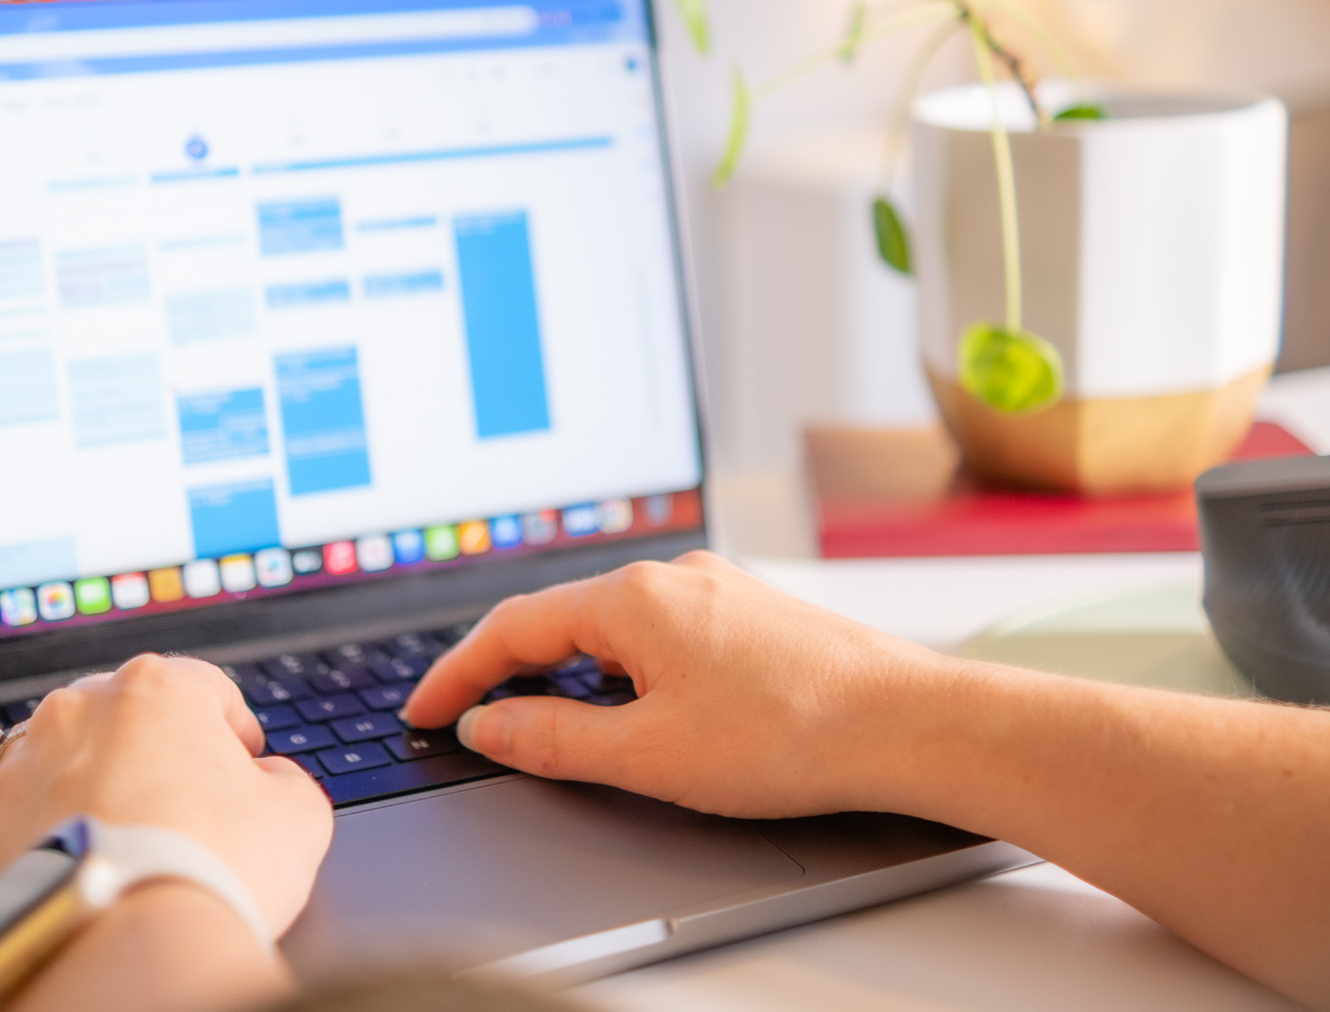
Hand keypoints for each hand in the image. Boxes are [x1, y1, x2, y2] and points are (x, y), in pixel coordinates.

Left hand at [0, 652, 332, 939]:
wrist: (122, 954)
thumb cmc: (211, 873)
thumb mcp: (298, 814)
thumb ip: (282, 778)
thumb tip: (265, 780)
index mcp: (156, 687)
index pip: (204, 687)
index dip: (231, 728)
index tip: (243, 761)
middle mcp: (77, 711)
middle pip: (124, 715)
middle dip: (153, 752)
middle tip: (183, 808)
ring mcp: (16, 765)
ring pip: (55, 753)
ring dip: (85, 781)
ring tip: (117, 837)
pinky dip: (19, 819)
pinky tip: (51, 848)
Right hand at [403, 551, 950, 816]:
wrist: (907, 724)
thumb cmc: (791, 733)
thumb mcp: (648, 754)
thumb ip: (551, 740)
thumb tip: (487, 727)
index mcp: (633, 598)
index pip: (512, 629)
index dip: (456, 675)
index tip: (422, 711)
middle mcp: (671, 576)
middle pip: (559, 618)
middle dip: (505, 668)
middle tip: (465, 715)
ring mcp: (715, 589)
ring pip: (612, 625)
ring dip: (567, 669)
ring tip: (540, 719)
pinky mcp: (749, 613)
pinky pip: (659, 631)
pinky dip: (619, 667)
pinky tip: (631, 705)